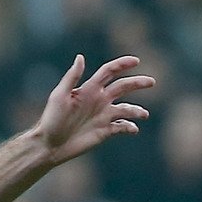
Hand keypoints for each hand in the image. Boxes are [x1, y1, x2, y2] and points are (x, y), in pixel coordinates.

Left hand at [35, 54, 155, 164]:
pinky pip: (122, 127)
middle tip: (152, 81)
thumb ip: (71, 77)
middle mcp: (99, 100)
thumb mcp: (59, 96)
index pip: (110, 72)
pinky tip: (132, 129)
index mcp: (90, 89)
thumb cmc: (51, 119)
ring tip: (143, 115)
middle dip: (138, 83)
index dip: (123, 64)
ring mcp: (103, 116)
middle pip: (123, 87)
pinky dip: (130, 127)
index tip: (136, 61)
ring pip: (126, 109)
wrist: (49, 145)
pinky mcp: (104, 132)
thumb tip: (81, 57)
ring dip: (136, 110)